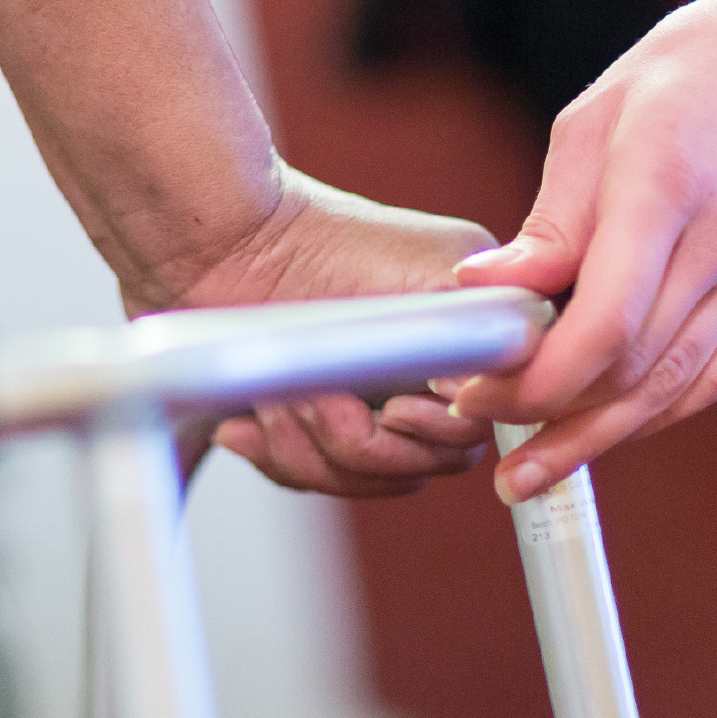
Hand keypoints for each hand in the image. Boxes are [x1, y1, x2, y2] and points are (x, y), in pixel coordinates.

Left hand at [147, 166, 498, 496]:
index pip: (483, 426)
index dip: (437, 433)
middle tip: (319, 397)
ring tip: (275, 398)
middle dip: (362, 441)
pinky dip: (278, 453)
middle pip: (425, 464)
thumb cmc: (319, 240)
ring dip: (312, 445)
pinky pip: (316, 475)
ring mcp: (371, 399)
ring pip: (367, 476)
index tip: (395, 410)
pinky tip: (248, 419)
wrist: (220, 242)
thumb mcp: (433, 275)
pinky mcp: (316, 420)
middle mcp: (428, 372)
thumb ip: (488, 335)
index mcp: (472, 335)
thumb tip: (497, 398)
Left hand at [443, 0, 716, 503]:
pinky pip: (707, 380)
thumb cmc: (681, 76)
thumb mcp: (589, 123)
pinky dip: (650, 416)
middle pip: (632, 369)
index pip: (606, 321)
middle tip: (476, 421)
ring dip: (594, 437)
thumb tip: (484, 293)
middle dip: (546, 414)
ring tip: (528, 466)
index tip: (474, 384)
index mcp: (666, 189)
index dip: (536, 375)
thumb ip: (548, 222)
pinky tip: (600, 431)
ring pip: (669, 389)